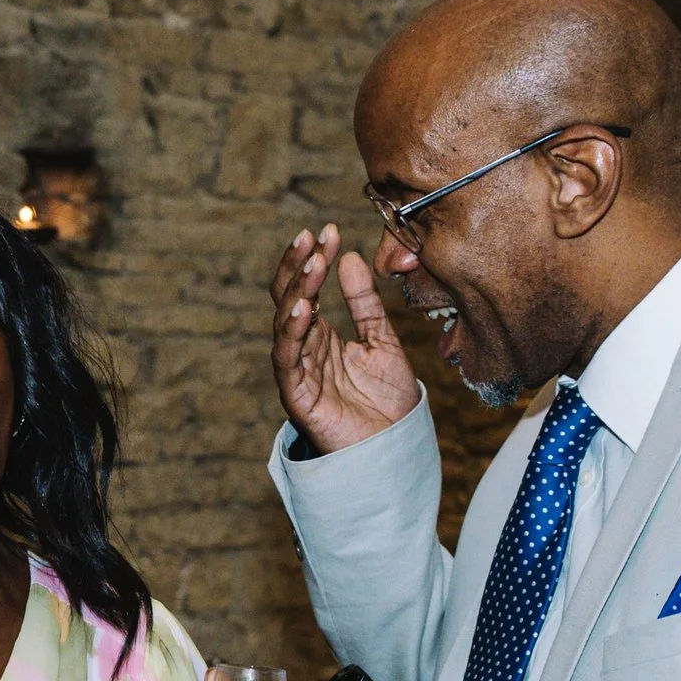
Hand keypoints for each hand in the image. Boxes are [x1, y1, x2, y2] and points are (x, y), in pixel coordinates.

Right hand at [270, 223, 418, 455]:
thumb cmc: (388, 403)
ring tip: (312, 263)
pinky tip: (305, 308)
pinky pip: (288, 359)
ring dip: (297, 291)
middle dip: (299, 267)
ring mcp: (298, 371)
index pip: (309, 288)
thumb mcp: (383, 341)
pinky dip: (292, 332)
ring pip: (286, 323)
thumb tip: (350, 256)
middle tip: (312, 237)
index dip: (317, 259)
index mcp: (321, 337)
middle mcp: (305, 350)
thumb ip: (365, 304)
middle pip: (289, 299)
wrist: (395, 449)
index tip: (330, 230)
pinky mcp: (297, 396)